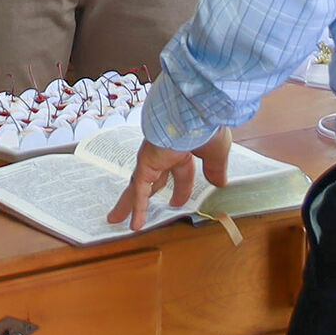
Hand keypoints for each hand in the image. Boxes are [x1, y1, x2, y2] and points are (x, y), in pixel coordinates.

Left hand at [107, 129, 231, 231]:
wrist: (196, 110)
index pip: (180, 174)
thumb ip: (215, 169)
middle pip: (151, 181)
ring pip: (137, 186)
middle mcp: (164, 153)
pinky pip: (140, 189)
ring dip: (128, 204)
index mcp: (182, 149)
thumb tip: (219, 183)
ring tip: (115, 220)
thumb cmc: (208, 126)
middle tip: (136, 211)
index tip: (178, 204)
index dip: (180, 190)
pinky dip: (138, 207)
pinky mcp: (147, 162)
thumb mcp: (216, 153)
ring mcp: (153, 157)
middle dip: (144, 197)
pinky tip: (134, 224)